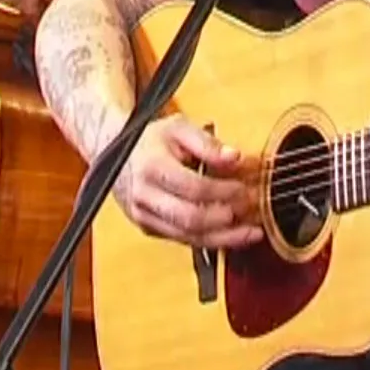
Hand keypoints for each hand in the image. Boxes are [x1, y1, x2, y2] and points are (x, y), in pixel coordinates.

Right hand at [111, 116, 260, 249]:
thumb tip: (235, 157)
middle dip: (226, 218)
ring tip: (251, 232)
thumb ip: (207, 143)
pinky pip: (184, 241)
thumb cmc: (151, 140)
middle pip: (191, 218)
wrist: (117, 155)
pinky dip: (212, 241)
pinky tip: (233, 235)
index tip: (244, 188)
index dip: (223, 191)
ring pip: (189, 237)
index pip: (193, 188)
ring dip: (224, 238)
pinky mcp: (150, 229)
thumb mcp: (178, 128)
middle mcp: (144, 196)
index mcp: (151, 167)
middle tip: (250, 211)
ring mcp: (145, 216)